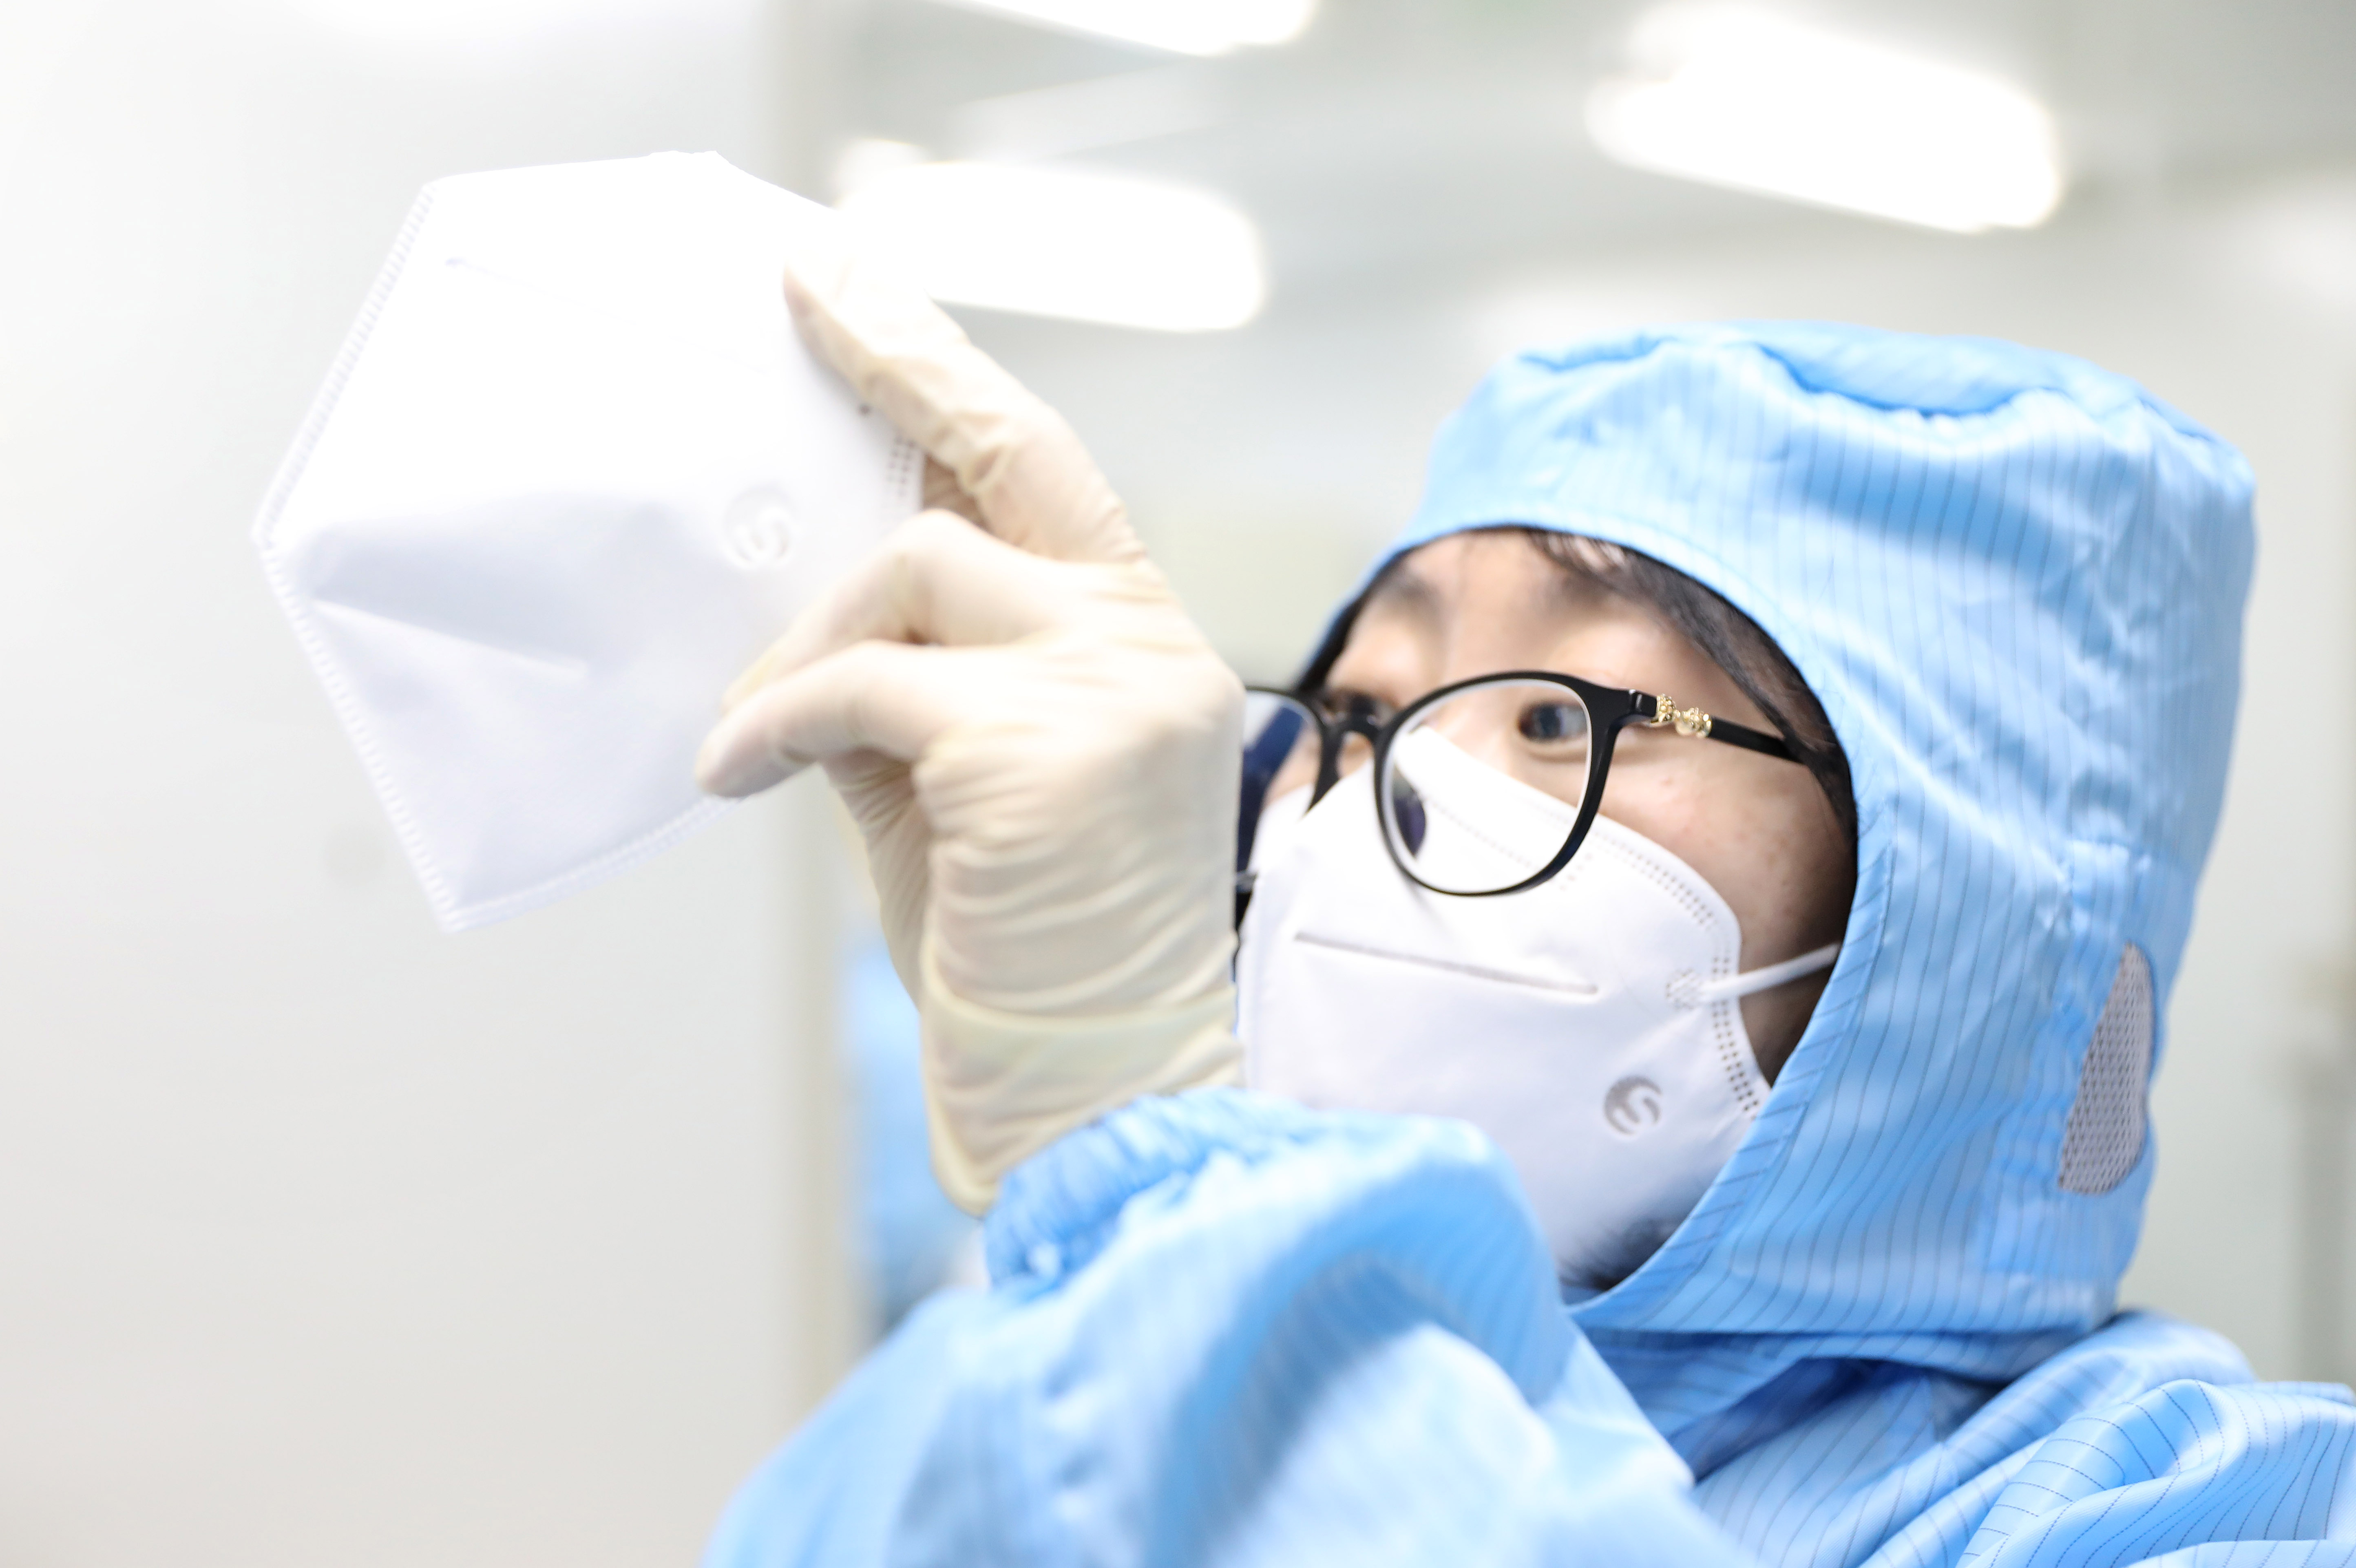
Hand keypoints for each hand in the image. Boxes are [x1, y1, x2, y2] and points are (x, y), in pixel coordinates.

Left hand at [695, 236, 1243, 1212]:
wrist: (1103, 1100)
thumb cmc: (1031, 954)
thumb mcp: (961, 791)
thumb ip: (910, 683)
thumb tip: (799, 612)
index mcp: (1146, 646)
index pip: (1047, 474)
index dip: (949, 376)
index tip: (864, 294)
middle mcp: (1150, 643)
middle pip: (999, 459)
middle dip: (897, 354)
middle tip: (804, 287)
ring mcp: (1110, 684)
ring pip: (910, 569)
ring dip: (807, 640)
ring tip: (751, 730)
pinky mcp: (1039, 747)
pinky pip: (858, 684)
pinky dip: (777, 721)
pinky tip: (734, 776)